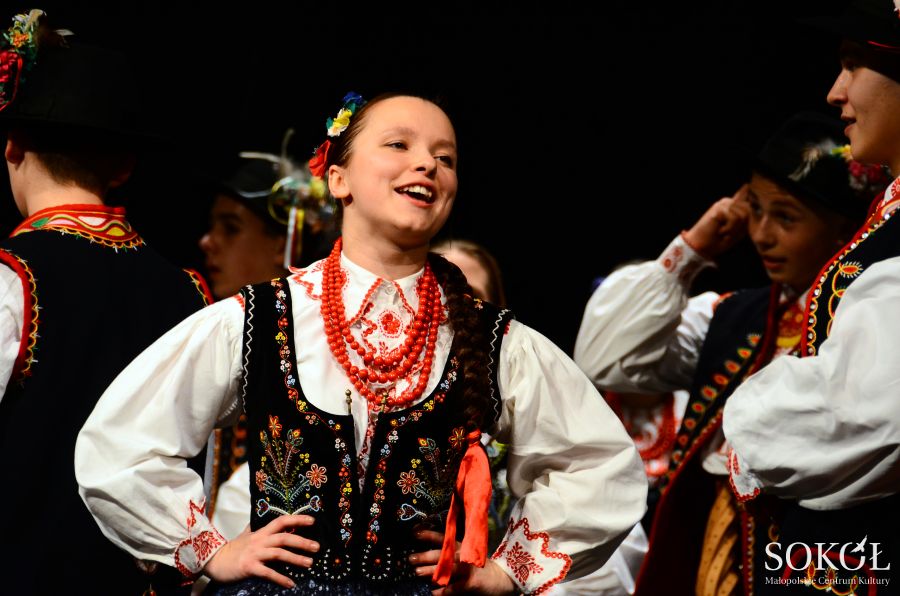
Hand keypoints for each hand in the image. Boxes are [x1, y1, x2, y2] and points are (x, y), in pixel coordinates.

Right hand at [203, 514, 317, 588]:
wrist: (214, 561)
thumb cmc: (233, 549)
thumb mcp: (246, 535)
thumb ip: (255, 529)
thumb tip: (260, 521)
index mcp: (261, 532)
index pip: (281, 521)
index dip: (297, 519)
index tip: (312, 521)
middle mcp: (259, 541)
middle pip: (284, 538)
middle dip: (302, 541)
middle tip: (317, 547)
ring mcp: (254, 554)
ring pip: (279, 554)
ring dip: (296, 558)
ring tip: (309, 563)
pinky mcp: (249, 567)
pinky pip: (268, 572)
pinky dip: (280, 578)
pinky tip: (291, 583)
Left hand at [409, 530, 515, 594]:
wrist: (501, 579)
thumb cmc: (477, 567)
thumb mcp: (465, 556)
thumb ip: (449, 555)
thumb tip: (422, 558)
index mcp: (461, 547)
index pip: (443, 538)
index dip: (428, 535)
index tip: (414, 533)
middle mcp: (464, 556)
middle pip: (443, 554)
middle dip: (426, 555)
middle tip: (411, 558)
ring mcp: (468, 569)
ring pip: (447, 569)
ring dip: (431, 571)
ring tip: (417, 572)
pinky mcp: (471, 583)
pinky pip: (454, 588)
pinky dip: (443, 591)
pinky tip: (433, 592)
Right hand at [682, 184, 750, 258]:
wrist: (703, 246)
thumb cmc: (720, 239)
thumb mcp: (739, 229)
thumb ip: (746, 214)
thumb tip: (747, 187)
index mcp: (732, 205)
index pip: (748, 204)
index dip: (749, 215)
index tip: (739, 215)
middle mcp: (727, 202)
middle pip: (748, 212)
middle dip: (741, 227)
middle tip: (728, 232)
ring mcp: (722, 204)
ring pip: (743, 216)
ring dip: (734, 229)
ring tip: (723, 231)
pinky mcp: (718, 209)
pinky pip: (734, 219)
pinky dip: (729, 229)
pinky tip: (719, 231)